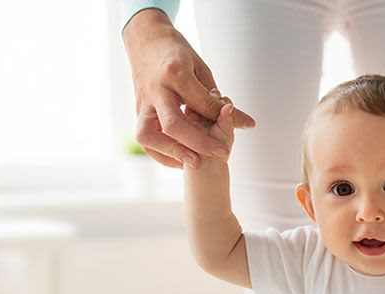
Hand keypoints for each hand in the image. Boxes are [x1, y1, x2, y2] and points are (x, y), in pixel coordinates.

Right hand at [123, 8, 255, 168]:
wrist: (145, 41)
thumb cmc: (176, 53)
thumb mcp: (201, 69)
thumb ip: (217, 99)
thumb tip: (247, 124)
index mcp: (175, 73)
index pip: (200, 102)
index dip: (219, 119)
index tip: (234, 134)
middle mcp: (156, 89)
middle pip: (172, 124)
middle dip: (198, 143)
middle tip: (220, 154)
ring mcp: (143, 101)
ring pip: (148, 135)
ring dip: (171, 152)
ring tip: (194, 161)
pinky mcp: (138, 110)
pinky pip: (144, 138)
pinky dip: (160, 153)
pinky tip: (179, 159)